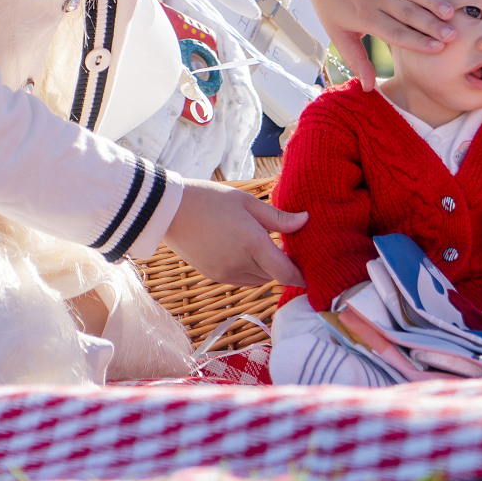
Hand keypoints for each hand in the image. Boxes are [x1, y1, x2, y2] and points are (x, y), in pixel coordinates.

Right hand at [161, 181, 308, 286]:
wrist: (170, 212)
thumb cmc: (211, 199)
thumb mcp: (247, 202)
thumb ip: (278, 217)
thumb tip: (305, 221)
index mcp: (252, 243)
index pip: (286, 272)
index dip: (301, 276)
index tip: (311, 271)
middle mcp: (240, 264)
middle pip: (274, 276)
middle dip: (284, 266)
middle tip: (287, 247)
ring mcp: (226, 273)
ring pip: (259, 280)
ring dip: (267, 269)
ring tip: (266, 247)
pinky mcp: (215, 276)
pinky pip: (243, 280)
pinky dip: (251, 271)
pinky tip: (246, 252)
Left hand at [300, 0, 456, 91]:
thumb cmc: (331, 3)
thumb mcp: (338, 33)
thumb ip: (356, 59)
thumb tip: (368, 89)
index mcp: (364, 16)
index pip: (395, 32)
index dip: (417, 41)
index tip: (438, 50)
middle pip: (407, 12)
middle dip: (431, 24)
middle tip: (453, 36)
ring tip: (449, 11)